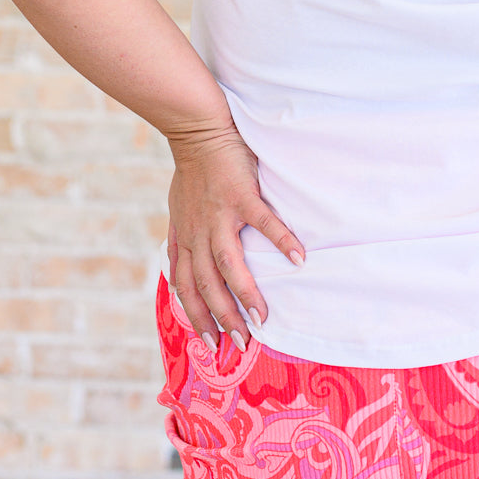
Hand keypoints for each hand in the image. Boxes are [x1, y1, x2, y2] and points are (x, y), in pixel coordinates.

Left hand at [165, 115, 305, 352]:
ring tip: (262, 318)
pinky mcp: (242, 196)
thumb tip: (185, 264)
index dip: (197, 317)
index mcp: (185, 239)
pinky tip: (300, 259)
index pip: (187, 288)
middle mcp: (198, 234)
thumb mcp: (178, 212)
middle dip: (222, 319)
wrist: (197, 133)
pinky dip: (282, 241)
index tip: (210, 344)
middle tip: (241, 344)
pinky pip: (264, 223)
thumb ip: (184, 238)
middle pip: (207, 286)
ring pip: (229, 265)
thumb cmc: (193, 173)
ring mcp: (220, 216)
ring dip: (245, 295)